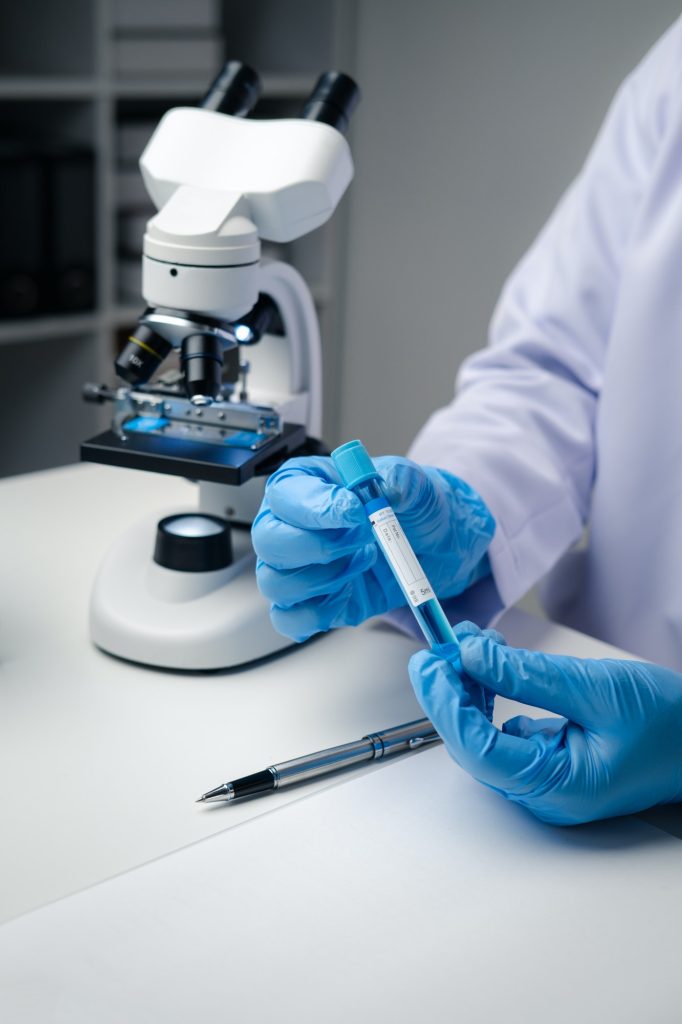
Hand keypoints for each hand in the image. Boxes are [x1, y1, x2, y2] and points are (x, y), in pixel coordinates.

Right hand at [252, 455, 494, 641]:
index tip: (356, 512)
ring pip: (275, 583)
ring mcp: (296, 567)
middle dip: (318, 545)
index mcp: (305, 483)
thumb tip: (386, 488)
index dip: (315, 507)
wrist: (433, 547)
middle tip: (364, 540)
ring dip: (324, 578)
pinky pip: (290, 619)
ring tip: (364, 561)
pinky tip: (350, 593)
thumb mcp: (415, 484)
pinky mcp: (311, 602)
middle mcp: (289, 525)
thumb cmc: (411, 509)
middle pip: (268, 541)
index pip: (284, 494)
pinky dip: (319, 613)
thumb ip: (400, 479)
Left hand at [409, 635, 681, 824]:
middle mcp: (545, 793)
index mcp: (557, 786)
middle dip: (452, 691)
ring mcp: (546, 781)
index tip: (430, 665)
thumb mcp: (595, 688)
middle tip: (439, 647)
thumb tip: (472, 656)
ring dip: (469, 689)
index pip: (478, 749)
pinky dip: (489, 696)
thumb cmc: (668, 725)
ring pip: (485, 735)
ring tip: (467, 645)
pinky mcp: (549, 763)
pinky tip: (488, 666)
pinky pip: (503, 732)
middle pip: (474, 742)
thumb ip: (528, 675)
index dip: (446, 705)